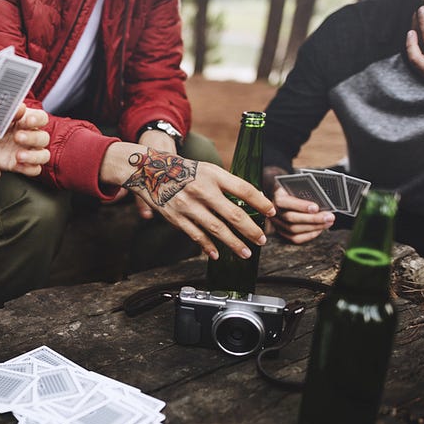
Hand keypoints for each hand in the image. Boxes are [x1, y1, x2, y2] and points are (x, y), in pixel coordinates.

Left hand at [0, 104, 49, 175]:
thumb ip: (10, 112)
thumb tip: (20, 107)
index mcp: (28, 121)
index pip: (42, 118)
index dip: (37, 119)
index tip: (28, 120)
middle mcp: (32, 136)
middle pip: (43, 137)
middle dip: (32, 138)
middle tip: (17, 137)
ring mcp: (30, 152)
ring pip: (44, 155)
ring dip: (33, 156)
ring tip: (19, 156)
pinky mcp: (25, 165)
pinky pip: (35, 169)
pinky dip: (28, 168)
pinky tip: (17, 165)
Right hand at [112, 144, 275, 259]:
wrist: (150, 171)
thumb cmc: (184, 170)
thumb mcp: (208, 169)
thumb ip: (226, 184)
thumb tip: (251, 201)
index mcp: (214, 175)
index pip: (244, 189)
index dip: (261, 202)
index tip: (272, 212)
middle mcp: (203, 190)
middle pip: (234, 214)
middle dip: (251, 230)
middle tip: (262, 240)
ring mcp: (190, 205)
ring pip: (217, 229)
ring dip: (234, 243)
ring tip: (246, 252)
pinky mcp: (177, 217)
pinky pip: (196, 235)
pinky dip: (208, 246)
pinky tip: (217, 254)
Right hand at [268, 185, 334, 243]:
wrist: (284, 194)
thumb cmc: (294, 189)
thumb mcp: (298, 185)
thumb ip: (305, 190)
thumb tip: (321, 198)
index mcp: (277, 196)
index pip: (285, 202)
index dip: (300, 206)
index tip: (316, 207)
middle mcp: (274, 211)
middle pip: (291, 218)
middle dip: (313, 219)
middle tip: (329, 217)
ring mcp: (276, 223)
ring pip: (293, 230)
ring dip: (314, 227)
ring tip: (328, 222)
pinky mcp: (281, 232)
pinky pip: (294, 238)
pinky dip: (308, 235)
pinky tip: (319, 229)